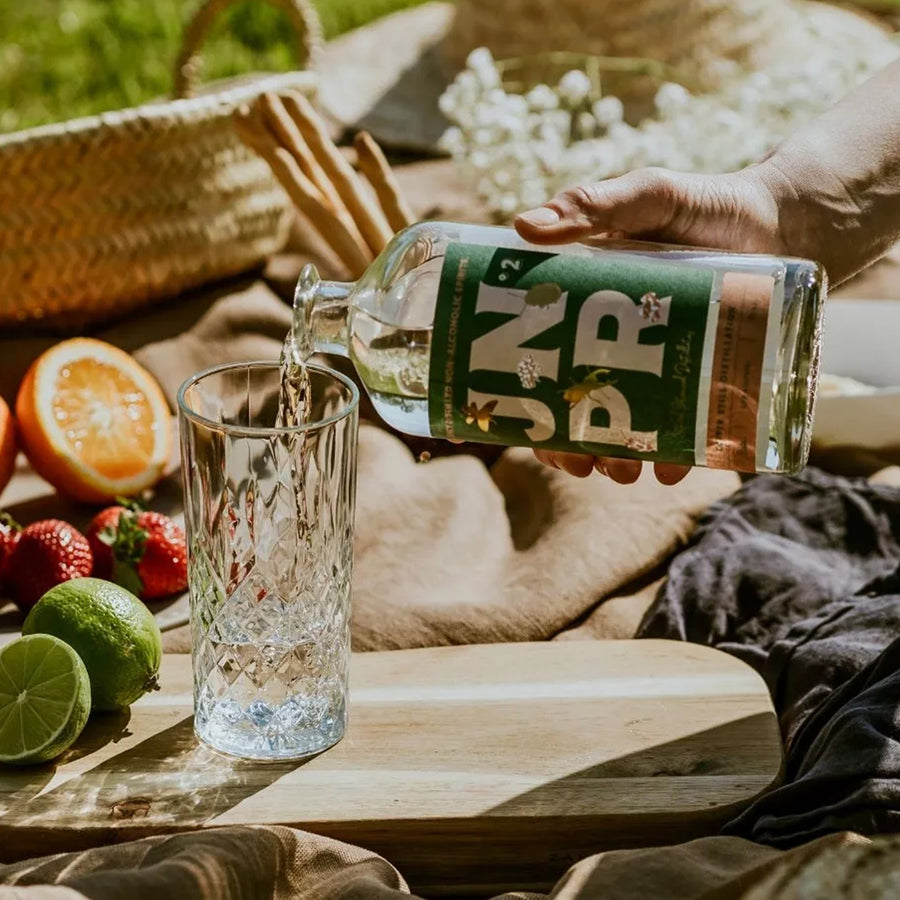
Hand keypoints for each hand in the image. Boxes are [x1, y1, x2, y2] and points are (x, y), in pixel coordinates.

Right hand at [515, 164, 781, 485]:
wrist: (781, 222)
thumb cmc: (703, 205)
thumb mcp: (646, 196)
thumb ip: (592, 204)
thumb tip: (524, 227)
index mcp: (583, 309)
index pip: (540, 363)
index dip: (527, 402)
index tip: (524, 430)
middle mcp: (614, 346)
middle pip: (578, 407)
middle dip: (573, 446)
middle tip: (582, 466)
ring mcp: (659, 369)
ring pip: (626, 427)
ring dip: (619, 459)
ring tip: (626, 473)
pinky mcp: (701, 383)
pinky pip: (685, 430)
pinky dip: (679, 456)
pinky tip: (675, 469)